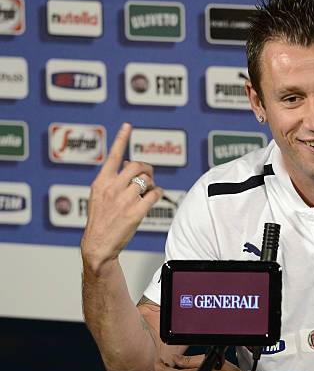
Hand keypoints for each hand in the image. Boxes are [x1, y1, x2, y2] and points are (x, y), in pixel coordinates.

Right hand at [81, 123, 162, 271]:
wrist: (98, 245)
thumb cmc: (100, 220)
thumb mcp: (98, 196)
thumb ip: (111, 180)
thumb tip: (128, 164)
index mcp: (101, 182)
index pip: (112, 156)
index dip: (121, 139)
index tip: (128, 125)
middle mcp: (112, 188)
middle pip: (136, 166)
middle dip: (147, 168)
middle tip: (149, 174)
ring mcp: (124, 200)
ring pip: (147, 180)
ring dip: (152, 182)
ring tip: (149, 190)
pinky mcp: (136, 212)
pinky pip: (154, 194)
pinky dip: (158, 193)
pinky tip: (155, 196)